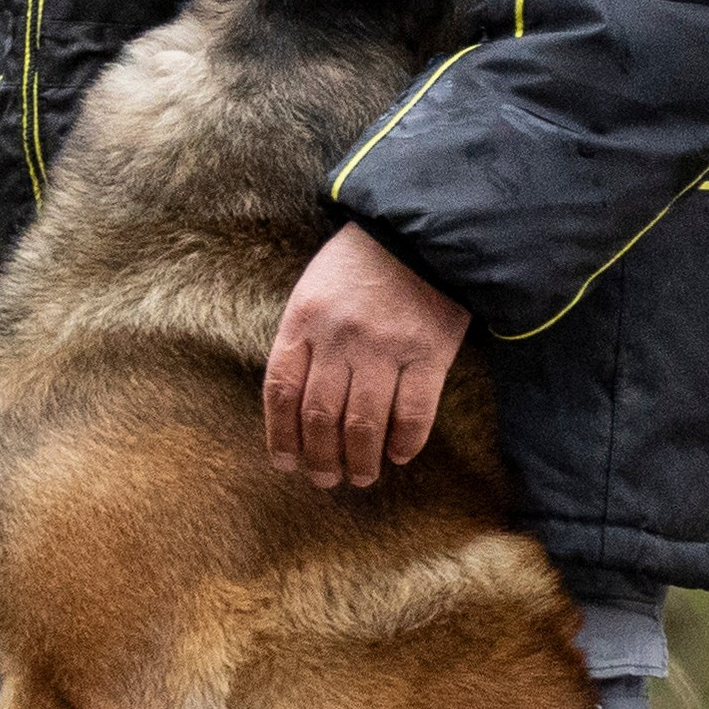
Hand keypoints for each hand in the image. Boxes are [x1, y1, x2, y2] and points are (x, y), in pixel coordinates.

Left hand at [265, 223, 469, 488]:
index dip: (280, 434)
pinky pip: (413, 411)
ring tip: (361, 477)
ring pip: (363, 422)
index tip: (286, 462)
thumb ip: (303, 336)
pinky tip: (399, 455)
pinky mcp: (428, 352)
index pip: (281, 390)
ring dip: (360, 459)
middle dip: (319, 457)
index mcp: (304, 318)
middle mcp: (340, 337)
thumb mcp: (315, 287)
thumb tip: (295, 402)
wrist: (424, 228)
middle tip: (325, 479)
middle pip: (320, 414)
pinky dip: (404, 440)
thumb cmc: (363, 261)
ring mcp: (386, 346)